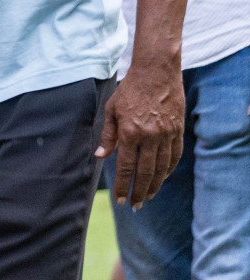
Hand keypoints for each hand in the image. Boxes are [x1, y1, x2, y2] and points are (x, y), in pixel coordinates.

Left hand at [97, 66, 184, 208]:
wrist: (156, 73)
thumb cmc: (129, 90)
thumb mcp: (111, 109)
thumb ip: (108, 135)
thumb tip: (101, 156)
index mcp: (130, 132)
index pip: (126, 166)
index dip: (123, 185)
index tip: (120, 199)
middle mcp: (149, 136)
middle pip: (146, 172)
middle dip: (139, 191)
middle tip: (136, 206)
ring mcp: (166, 134)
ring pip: (162, 168)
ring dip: (155, 185)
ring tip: (148, 197)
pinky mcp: (178, 131)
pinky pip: (175, 156)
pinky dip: (168, 170)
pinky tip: (163, 178)